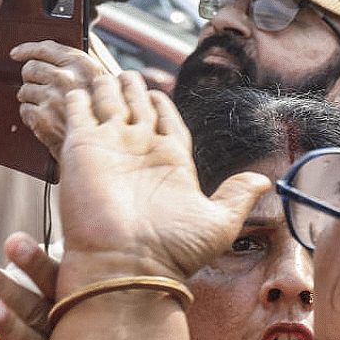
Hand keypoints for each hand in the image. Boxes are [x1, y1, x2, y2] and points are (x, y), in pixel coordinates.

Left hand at [13, 40, 110, 157]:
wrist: (104, 147)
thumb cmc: (104, 114)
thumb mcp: (103, 80)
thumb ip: (84, 60)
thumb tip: (63, 44)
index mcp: (82, 65)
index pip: (45, 49)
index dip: (27, 50)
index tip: (16, 53)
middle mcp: (66, 78)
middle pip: (30, 68)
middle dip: (30, 77)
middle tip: (38, 86)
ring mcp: (52, 98)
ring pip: (24, 90)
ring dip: (31, 98)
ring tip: (46, 106)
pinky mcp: (42, 118)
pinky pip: (24, 110)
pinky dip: (31, 115)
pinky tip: (45, 119)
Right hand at [55, 73, 270, 290]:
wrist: (125, 264)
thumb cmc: (171, 251)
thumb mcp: (219, 223)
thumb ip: (237, 197)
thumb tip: (263, 181)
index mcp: (171, 161)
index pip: (166, 123)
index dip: (162, 107)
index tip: (157, 93)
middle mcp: (139, 152)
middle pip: (135, 110)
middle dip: (132, 92)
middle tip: (128, 75)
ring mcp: (109, 148)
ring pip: (107, 106)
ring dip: (106, 90)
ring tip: (106, 75)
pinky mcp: (80, 148)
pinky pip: (77, 113)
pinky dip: (77, 98)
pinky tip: (78, 87)